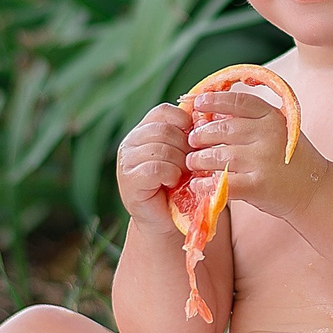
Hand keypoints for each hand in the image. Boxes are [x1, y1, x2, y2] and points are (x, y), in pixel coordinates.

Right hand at [115, 103, 189, 221]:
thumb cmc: (180, 186)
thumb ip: (190, 135)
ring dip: (180, 163)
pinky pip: (156, 167)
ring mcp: (126, 161)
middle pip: (164, 130)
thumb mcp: (186, 155)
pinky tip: (173, 183)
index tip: (195, 142)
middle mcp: (130, 142)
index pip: (164, 111)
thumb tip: (206, 117)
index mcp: (144, 130)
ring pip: (161, 148)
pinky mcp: (129, 181)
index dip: (184, 123)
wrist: (168, 221)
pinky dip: (171, 175)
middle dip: (185, 147)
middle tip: (191, 165)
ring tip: (182, 176)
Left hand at [184, 90, 326, 219]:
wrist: (314, 190)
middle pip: (223, 128)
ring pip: (218, 154)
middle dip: (201, 134)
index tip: (196, 103)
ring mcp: (263, 160)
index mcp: (272, 117)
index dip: (213, 100)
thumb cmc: (290, 159)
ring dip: (199, 158)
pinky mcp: (257, 185)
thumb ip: (250, 120)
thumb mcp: (277, 129)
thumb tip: (211, 113)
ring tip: (192, 161)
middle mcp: (268, 135)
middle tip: (191, 139)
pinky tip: (197, 183)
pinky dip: (206, 183)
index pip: (238, 101)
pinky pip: (223, 182)